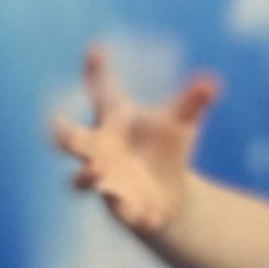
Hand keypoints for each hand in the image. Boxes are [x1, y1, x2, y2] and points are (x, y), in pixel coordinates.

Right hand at [51, 44, 216, 240]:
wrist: (163, 194)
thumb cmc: (164, 148)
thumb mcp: (180, 122)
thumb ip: (191, 102)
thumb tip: (210, 81)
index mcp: (113, 122)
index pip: (101, 92)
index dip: (97, 71)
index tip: (97, 49)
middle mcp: (99, 151)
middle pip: (71, 140)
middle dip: (63, 134)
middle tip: (58, 126)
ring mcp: (105, 180)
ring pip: (81, 181)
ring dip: (85, 176)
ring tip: (95, 172)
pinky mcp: (123, 208)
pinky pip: (125, 213)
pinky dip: (140, 216)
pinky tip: (153, 219)